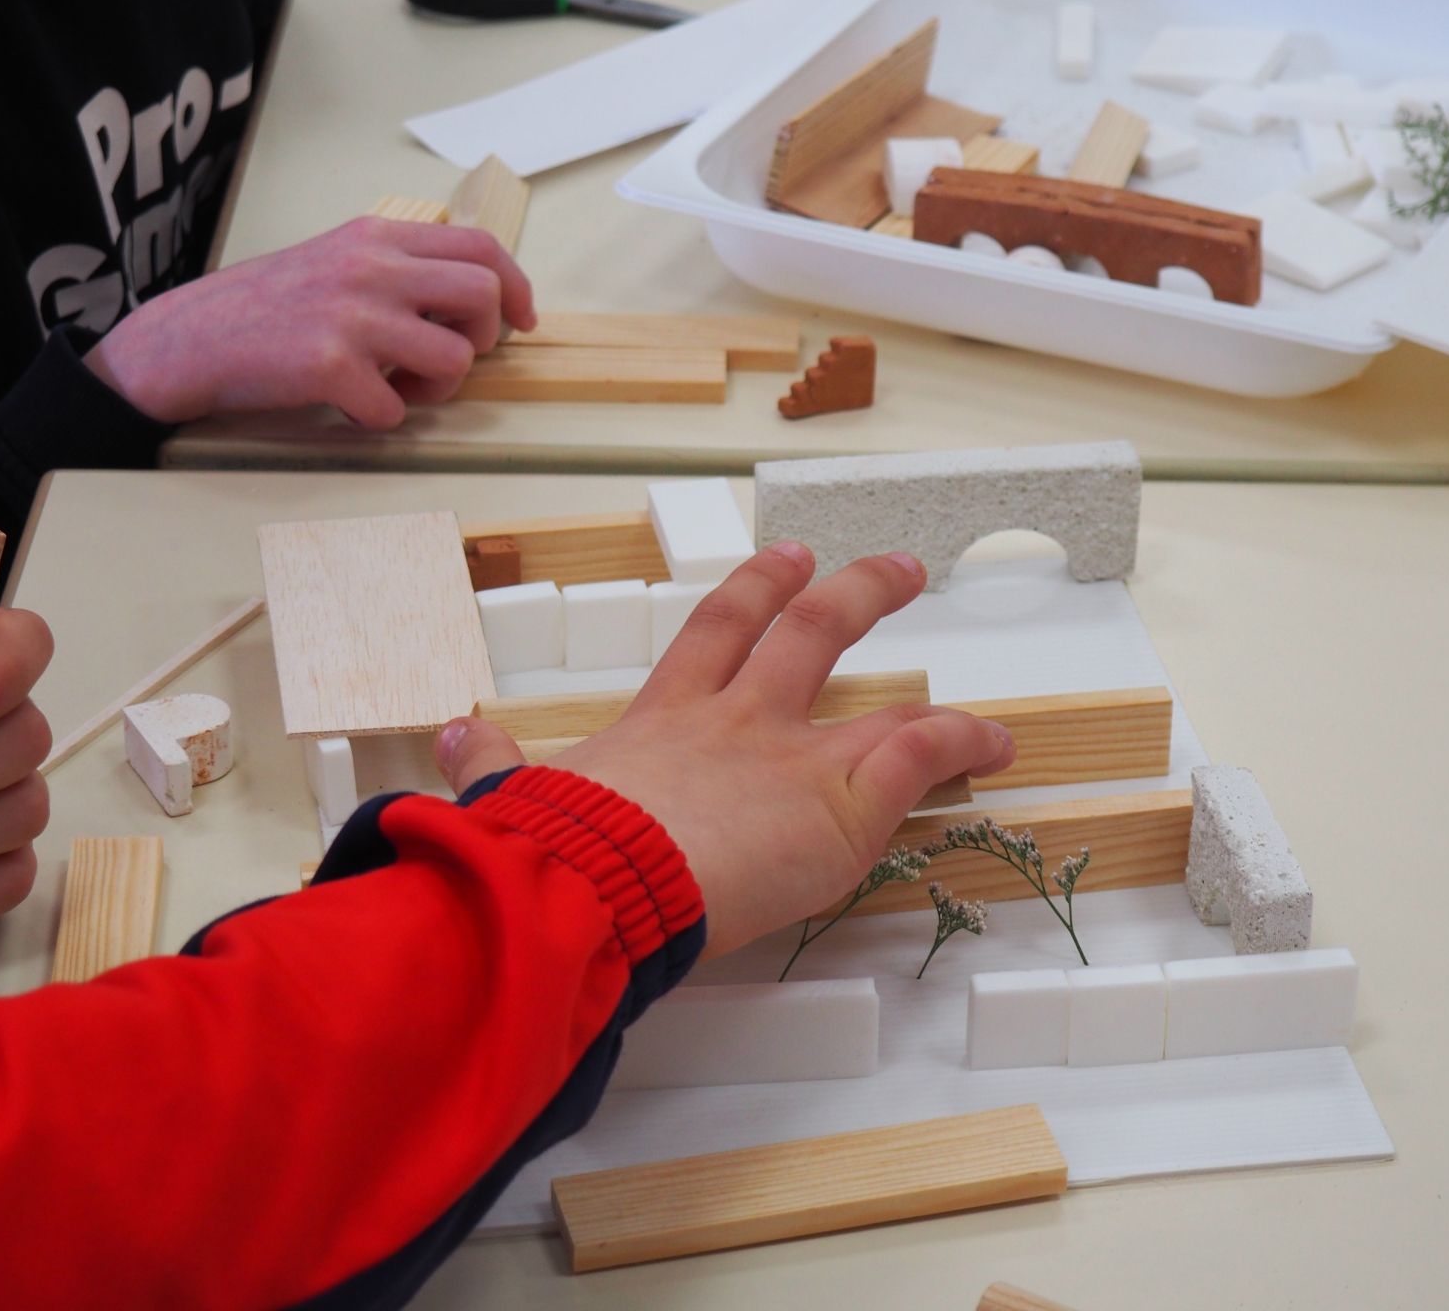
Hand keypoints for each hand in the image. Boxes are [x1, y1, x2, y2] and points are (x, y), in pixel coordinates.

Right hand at [83, 217, 536, 427]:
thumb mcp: (335, 260)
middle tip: (448, 360)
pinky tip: (350, 405)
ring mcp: (352, 315)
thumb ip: (395, 269)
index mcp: (377, 237)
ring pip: (455, 357)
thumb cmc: (264, 309)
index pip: (481, 247)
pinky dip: (382, 418)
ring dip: (438, 387)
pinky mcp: (329, 366)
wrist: (187, 339)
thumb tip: (466, 298)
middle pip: (483, 295)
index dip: (517, 287)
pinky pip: (396, 409)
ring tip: (398, 387)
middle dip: (484, 338)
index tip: (521, 321)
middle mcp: (371, 267)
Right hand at [435, 544, 1016, 957]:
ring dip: (899, 644)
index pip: (711, 642)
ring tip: (937, 622)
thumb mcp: (514, 796)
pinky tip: (997, 740)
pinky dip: (963, 740)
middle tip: (874, 566)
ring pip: (860, 679)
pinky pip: (918, 751)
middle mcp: (732, 719)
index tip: (774, 567)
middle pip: (796, 631)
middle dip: (838, 593)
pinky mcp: (840, 799)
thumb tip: (450, 736)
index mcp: (663, 722)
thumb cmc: (554, 850)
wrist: (596, 883)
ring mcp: (791, 754)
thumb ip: (491, 763)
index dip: (748, 597)